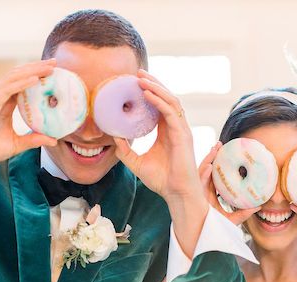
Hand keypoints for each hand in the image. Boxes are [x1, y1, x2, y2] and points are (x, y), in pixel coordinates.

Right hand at [0, 60, 58, 187]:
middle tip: (54, 62)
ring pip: (13, 78)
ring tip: (49, 67)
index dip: (37, 76)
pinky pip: (7, 89)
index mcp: (4, 104)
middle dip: (36, 67)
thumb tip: (54, 140)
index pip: (22, 84)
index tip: (54, 72)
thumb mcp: (16, 144)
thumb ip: (33, 140)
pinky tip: (35, 79)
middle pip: (19, 76)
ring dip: (32, 71)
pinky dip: (21, 83)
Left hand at [112, 70, 201, 204]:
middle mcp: (175, 128)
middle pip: (166, 98)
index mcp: (167, 132)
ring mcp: (181, 130)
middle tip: (137, 72)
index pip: (159, 105)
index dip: (150, 92)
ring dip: (156, 87)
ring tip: (141, 78)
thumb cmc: (161, 180)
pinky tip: (147, 93)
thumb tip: (112, 137)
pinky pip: (171, 111)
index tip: (134, 82)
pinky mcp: (183, 134)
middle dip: (153, 83)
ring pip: (170, 100)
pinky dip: (159, 100)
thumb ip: (125, 150)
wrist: (175, 193)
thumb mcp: (136, 163)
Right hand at [198, 142, 260, 224]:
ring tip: (215, 149)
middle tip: (220, 145)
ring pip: (200, 174)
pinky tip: (209, 167)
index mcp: (210, 196)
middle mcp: (202, 194)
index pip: (213, 177)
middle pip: (206, 172)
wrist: (206, 242)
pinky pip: (197, 185)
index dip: (217, 165)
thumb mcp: (232, 220)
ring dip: (208, 161)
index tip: (224, 153)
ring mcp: (197, 195)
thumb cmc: (216, 231)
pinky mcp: (194, 199)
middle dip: (212, 157)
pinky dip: (203, 175)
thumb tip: (259, 206)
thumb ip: (244, 213)